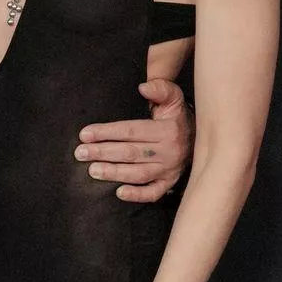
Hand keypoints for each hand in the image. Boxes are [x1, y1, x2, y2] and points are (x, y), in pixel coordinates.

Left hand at [75, 79, 193, 203]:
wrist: (200, 138)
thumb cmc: (178, 117)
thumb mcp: (174, 98)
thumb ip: (160, 89)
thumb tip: (143, 87)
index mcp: (167, 130)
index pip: (131, 131)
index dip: (107, 132)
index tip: (85, 134)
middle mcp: (168, 151)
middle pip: (130, 153)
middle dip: (103, 153)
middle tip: (81, 153)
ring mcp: (169, 170)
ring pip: (138, 173)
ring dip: (114, 173)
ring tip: (93, 170)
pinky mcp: (169, 183)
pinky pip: (153, 193)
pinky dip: (137, 195)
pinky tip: (119, 193)